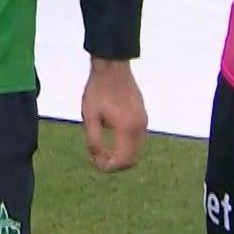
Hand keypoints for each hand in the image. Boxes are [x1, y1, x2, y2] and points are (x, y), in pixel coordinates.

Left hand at [82, 58, 147, 173]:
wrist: (112, 66)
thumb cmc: (98, 90)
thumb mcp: (90, 116)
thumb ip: (94, 140)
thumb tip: (98, 159)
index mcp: (127, 128)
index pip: (123, 160)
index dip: (110, 167)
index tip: (96, 164)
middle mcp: (140, 127)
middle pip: (133, 159)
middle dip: (116, 164)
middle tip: (98, 160)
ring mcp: (144, 121)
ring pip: (136, 149)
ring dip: (121, 155)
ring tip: (102, 150)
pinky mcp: (143, 115)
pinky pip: (137, 139)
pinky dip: (126, 146)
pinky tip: (111, 139)